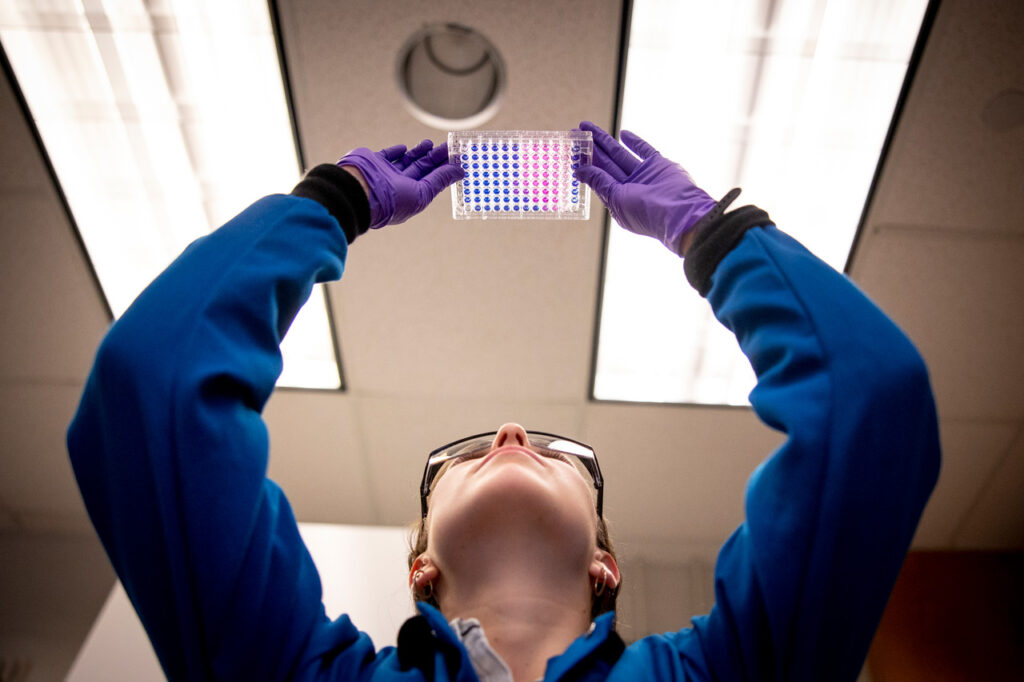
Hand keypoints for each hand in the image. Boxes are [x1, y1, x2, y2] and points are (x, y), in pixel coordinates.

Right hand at [339, 139, 464, 227]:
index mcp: (410, 197)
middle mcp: (398, 186)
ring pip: (406, 161)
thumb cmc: (390, 201)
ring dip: (418, 152)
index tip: (457, 159)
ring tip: (430, 143)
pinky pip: (387, 155)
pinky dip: (396, 151)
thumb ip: (440, 181)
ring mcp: (385, 174)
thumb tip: (460, 171)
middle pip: (421, 169)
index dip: (445, 170)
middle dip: (435, 158)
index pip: (431, 181)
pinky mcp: (373, 162)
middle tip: (448, 147)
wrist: (360, 191)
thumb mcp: (422, 193)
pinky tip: (404, 147)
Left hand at [574, 121, 715, 255]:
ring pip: (620, 154)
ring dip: (604, 141)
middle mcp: (630, 188)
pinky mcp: (659, 165)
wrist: (679, 211)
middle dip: (590, 149)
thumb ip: (599, 182)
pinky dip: (635, 142)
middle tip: (574, 132)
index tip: (571, 151)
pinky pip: (644, 151)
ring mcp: (644, 175)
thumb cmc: (645, 212)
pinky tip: (622, 134)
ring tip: (587, 127)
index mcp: (618, 201)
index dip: (584, 165)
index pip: (597, 179)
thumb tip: (579, 170)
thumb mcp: (615, 198)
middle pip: (606, 164)